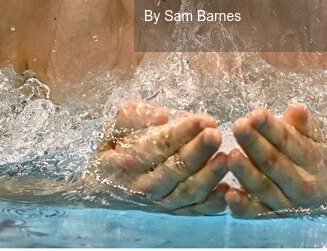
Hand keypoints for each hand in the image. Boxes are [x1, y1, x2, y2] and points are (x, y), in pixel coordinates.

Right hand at [86, 100, 228, 214]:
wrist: (99, 189)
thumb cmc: (111, 150)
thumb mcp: (111, 129)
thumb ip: (133, 117)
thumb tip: (162, 115)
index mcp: (127, 162)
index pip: (158, 145)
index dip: (183, 132)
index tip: (205, 119)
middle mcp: (143, 186)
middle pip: (175, 170)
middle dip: (198, 152)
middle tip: (217, 134)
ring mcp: (158, 202)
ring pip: (187, 193)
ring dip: (209, 177)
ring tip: (226, 158)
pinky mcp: (169, 212)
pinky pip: (193, 211)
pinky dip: (211, 204)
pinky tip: (227, 191)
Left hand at [226, 103, 326, 216]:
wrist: (325, 197)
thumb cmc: (312, 157)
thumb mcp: (315, 138)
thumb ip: (305, 124)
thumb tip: (297, 108)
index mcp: (313, 161)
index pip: (290, 142)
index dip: (272, 128)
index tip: (255, 114)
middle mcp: (302, 185)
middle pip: (275, 163)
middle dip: (255, 145)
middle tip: (238, 126)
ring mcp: (286, 204)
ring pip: (264, 188)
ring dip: (246, 173)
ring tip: (231, 155)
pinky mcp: (272, 217)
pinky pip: (256, 213)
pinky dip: (242, 205)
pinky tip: (228, 193)